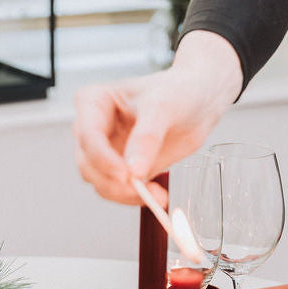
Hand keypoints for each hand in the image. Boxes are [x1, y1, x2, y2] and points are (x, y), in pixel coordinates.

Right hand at [72, 30, 242, 204]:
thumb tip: (133, 171)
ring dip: (125, 194)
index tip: (125, 175)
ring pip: (100, 182)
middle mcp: (92, 127)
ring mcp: (105, 150)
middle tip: (144, 192)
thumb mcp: (163, 108)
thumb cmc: (178, 91)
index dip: (103, 159)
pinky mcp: (120, 167)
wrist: (199, 101)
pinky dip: (135, 197)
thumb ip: (147, 137)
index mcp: (93, 102)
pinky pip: (118, 190)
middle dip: (114, 182)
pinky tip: (157, 194)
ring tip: (158, 195)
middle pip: (89, 164)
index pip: (88, 135)